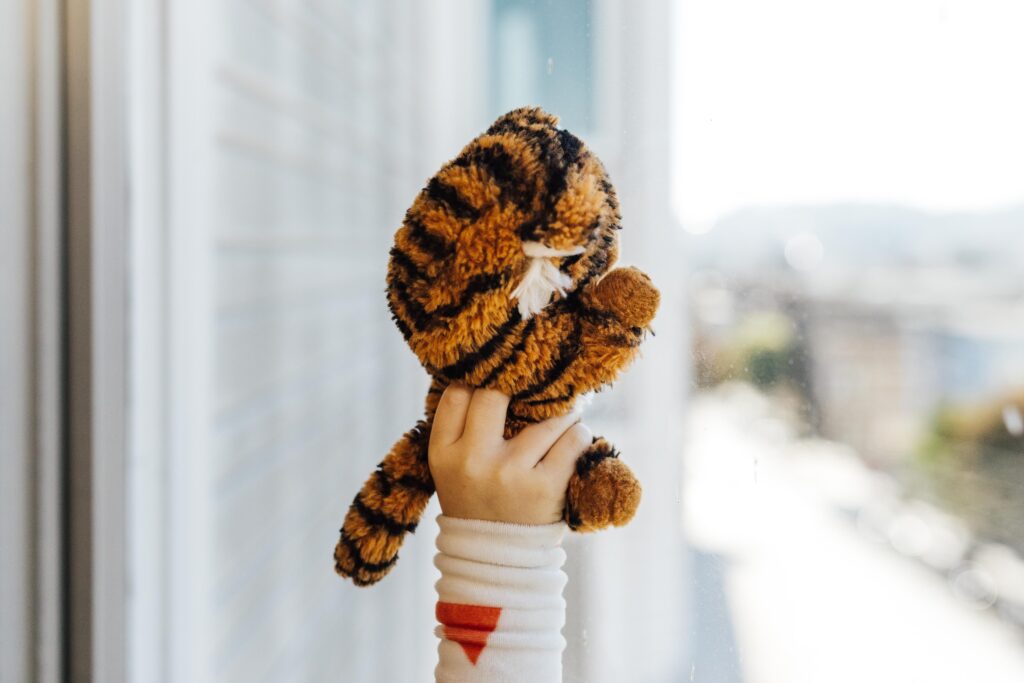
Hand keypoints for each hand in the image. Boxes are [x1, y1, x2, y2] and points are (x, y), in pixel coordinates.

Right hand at [428, 384, 591, 525]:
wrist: (496, 562)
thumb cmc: (479, 502)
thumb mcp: (454, 468)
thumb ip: (464, 428)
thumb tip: (495, 373)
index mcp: (443, 453)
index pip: (456, 394)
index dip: (479, 379)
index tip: (498, 377)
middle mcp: (472, 460)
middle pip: (494, 394)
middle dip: (518, 385)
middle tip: (536, 383)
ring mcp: (509, 474)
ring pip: (546, 417)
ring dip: (562, 412)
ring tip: (566, 413)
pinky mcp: (545, 488)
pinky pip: (573, 439)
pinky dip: (579, 434)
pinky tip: (576, 437)